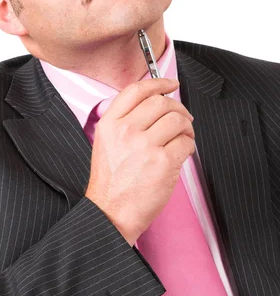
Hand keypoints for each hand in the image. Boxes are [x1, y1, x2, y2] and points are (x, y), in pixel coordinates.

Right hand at [85, 78, 194, 245]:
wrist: (111, 213)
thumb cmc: (110, 183)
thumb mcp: (105, 143)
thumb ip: (124, 121)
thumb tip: (155, 105)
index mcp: (110, 124)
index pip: (136, 90)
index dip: (158, 82)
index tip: (170, 83)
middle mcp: (126, 131)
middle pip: (161, 102)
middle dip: (177, 107)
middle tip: (182, 116)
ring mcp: (145, 146)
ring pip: (177, 120)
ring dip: (186, 126)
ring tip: (183, 135)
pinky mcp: (163, 163)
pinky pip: (186, 142)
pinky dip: (189, 144)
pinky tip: (182, 151)